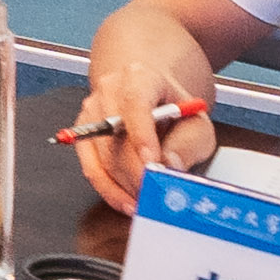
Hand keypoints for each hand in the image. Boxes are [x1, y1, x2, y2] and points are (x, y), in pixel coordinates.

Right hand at [68, 10, 221, 216]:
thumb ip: (188, 143)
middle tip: (156, 194)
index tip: (153, 163)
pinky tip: (127, 202)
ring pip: (103, 155)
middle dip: (137, 171)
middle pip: (115, 135)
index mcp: (140, 77)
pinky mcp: (84, 135)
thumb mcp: (196, 123)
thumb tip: (170, 164)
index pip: (135, 103)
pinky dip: (109, 190)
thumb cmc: (175, 111)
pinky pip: (91, 167)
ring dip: (125, 184)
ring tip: (148, 201)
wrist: (153, 99)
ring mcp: (92, 112)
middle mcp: (109, 90)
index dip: (142, 135)